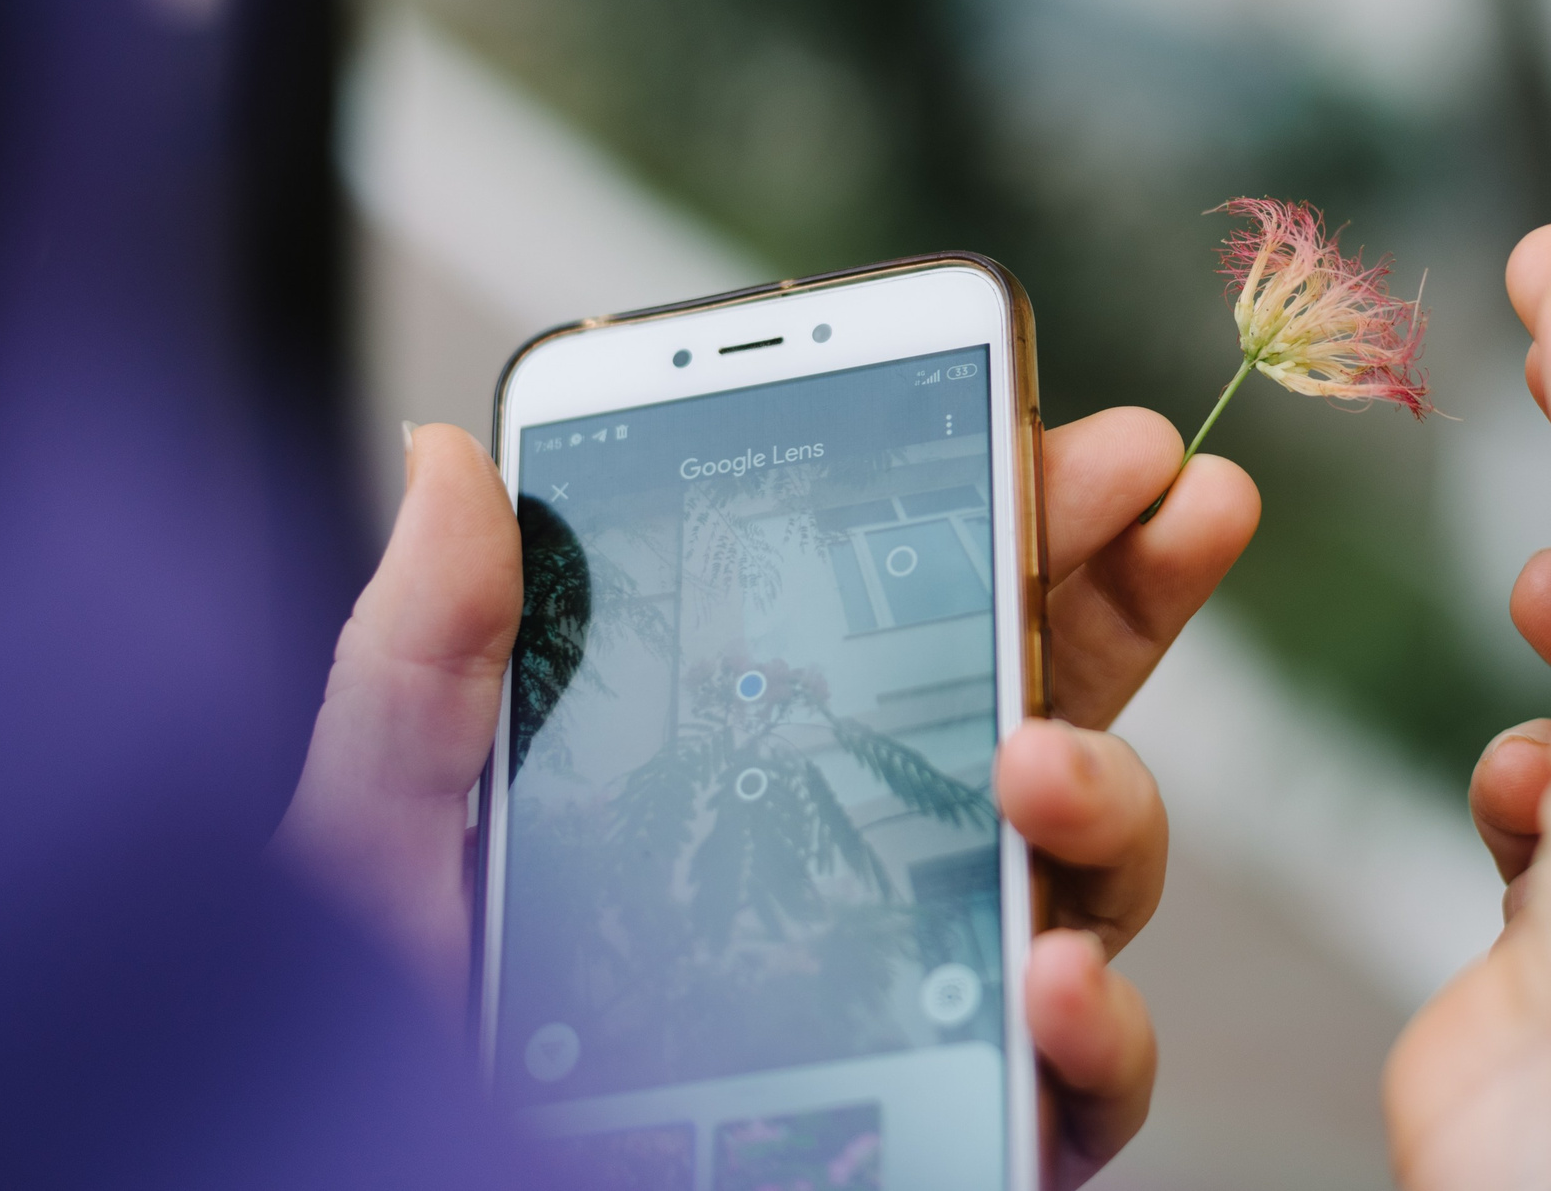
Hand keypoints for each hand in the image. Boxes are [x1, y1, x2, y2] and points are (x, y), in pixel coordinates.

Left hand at [273, 411, 1258, 1188]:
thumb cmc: (394, 1039)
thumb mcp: (381, 834)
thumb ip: (427, 659)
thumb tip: (448, 465)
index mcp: (757, 762)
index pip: (911, 608)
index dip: (1006, 506)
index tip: (1069, 429)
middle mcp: (870, 861)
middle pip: (1048, 695)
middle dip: (1130, 580)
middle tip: (1169, 488)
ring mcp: (931, 989)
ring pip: (1097, 868)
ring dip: (1110, 789)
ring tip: (1037, 764)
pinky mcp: (965, 1125)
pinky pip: (1088, 1083)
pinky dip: (1106, 1027)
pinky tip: (1054, 979)